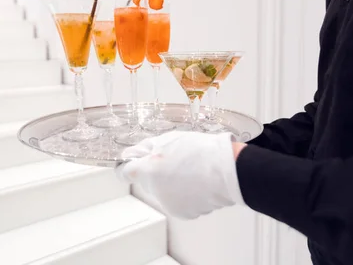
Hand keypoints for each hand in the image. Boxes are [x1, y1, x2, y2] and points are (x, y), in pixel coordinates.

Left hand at [116, 132, 245, 218]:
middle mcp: (154, 190)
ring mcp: (168, 203)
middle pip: (146, 181)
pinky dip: (184, 195)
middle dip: (155, 173)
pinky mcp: (182, 213)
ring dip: (170, 184)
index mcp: (148, 170)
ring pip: (162, 192)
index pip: (125, 173)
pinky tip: (196, 183)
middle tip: (174, 160)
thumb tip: (130, 154)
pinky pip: (176, 202)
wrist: (228, 170)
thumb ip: (146, 148)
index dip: (129, 166)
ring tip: (190, 171)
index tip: (133, 164)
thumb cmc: (200, 151)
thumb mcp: (168, 139)